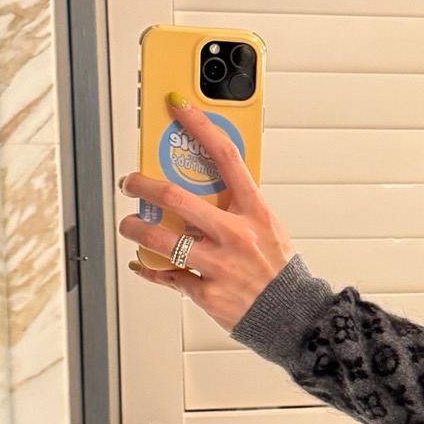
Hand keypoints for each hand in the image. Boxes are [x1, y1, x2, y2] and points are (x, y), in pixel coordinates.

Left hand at [117, 95, 295, 332]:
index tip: (178, 108)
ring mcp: (219, 265)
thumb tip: (203, 186)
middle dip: (142, 186)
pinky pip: (168, 276)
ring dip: (135, 230)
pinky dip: (150, 269)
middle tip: (131, 183)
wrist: (293, 315)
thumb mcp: (267, 226)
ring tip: (129, 225)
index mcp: (253, 211)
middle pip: (176, 198)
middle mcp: (235, 234)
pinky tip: (142, 263)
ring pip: (162, 241)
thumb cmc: (278, 269)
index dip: (199, 126)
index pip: (225, 157)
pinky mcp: (207, 293)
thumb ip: (237, 206)